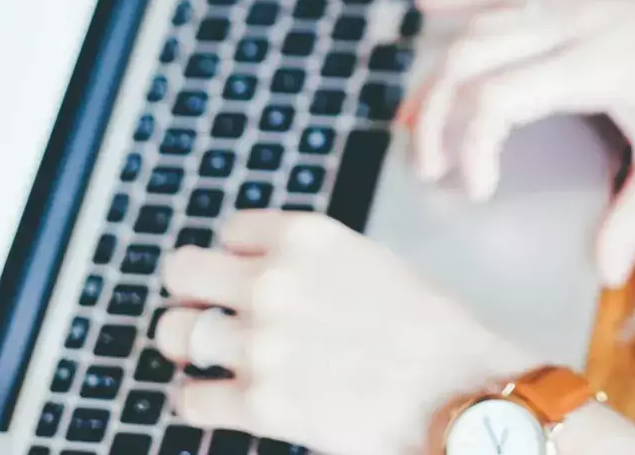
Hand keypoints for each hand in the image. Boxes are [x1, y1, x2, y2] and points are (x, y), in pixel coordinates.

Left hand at [155, 212, 529, 454]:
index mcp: (305, 237)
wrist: (460, 392)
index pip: (229, 230)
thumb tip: (261, 274)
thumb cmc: (428, 330)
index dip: (237, 256)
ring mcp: (260, 344)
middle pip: (180, 271)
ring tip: (217, 358)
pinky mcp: (259, 404)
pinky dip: (202, 400)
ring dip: (192, 346)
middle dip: (193, 293)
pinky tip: (228, 399)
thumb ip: (310, 263)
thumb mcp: (368, 262)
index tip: (246, 275)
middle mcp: (273, 282)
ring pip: (175, 332)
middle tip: (210, 312)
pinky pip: (189, 397)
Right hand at [403, 0, 634, 287]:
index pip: (497, 99)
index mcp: (590, 65)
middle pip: (471, 60)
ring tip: (411, 119)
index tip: (479, 193)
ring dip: (440, 72)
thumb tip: (605, 274)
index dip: (473, 148)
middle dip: (437, 116)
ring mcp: (572, 2)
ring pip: (482, 27)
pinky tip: (428, 7)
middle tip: (430, 170)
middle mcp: (570, 25)